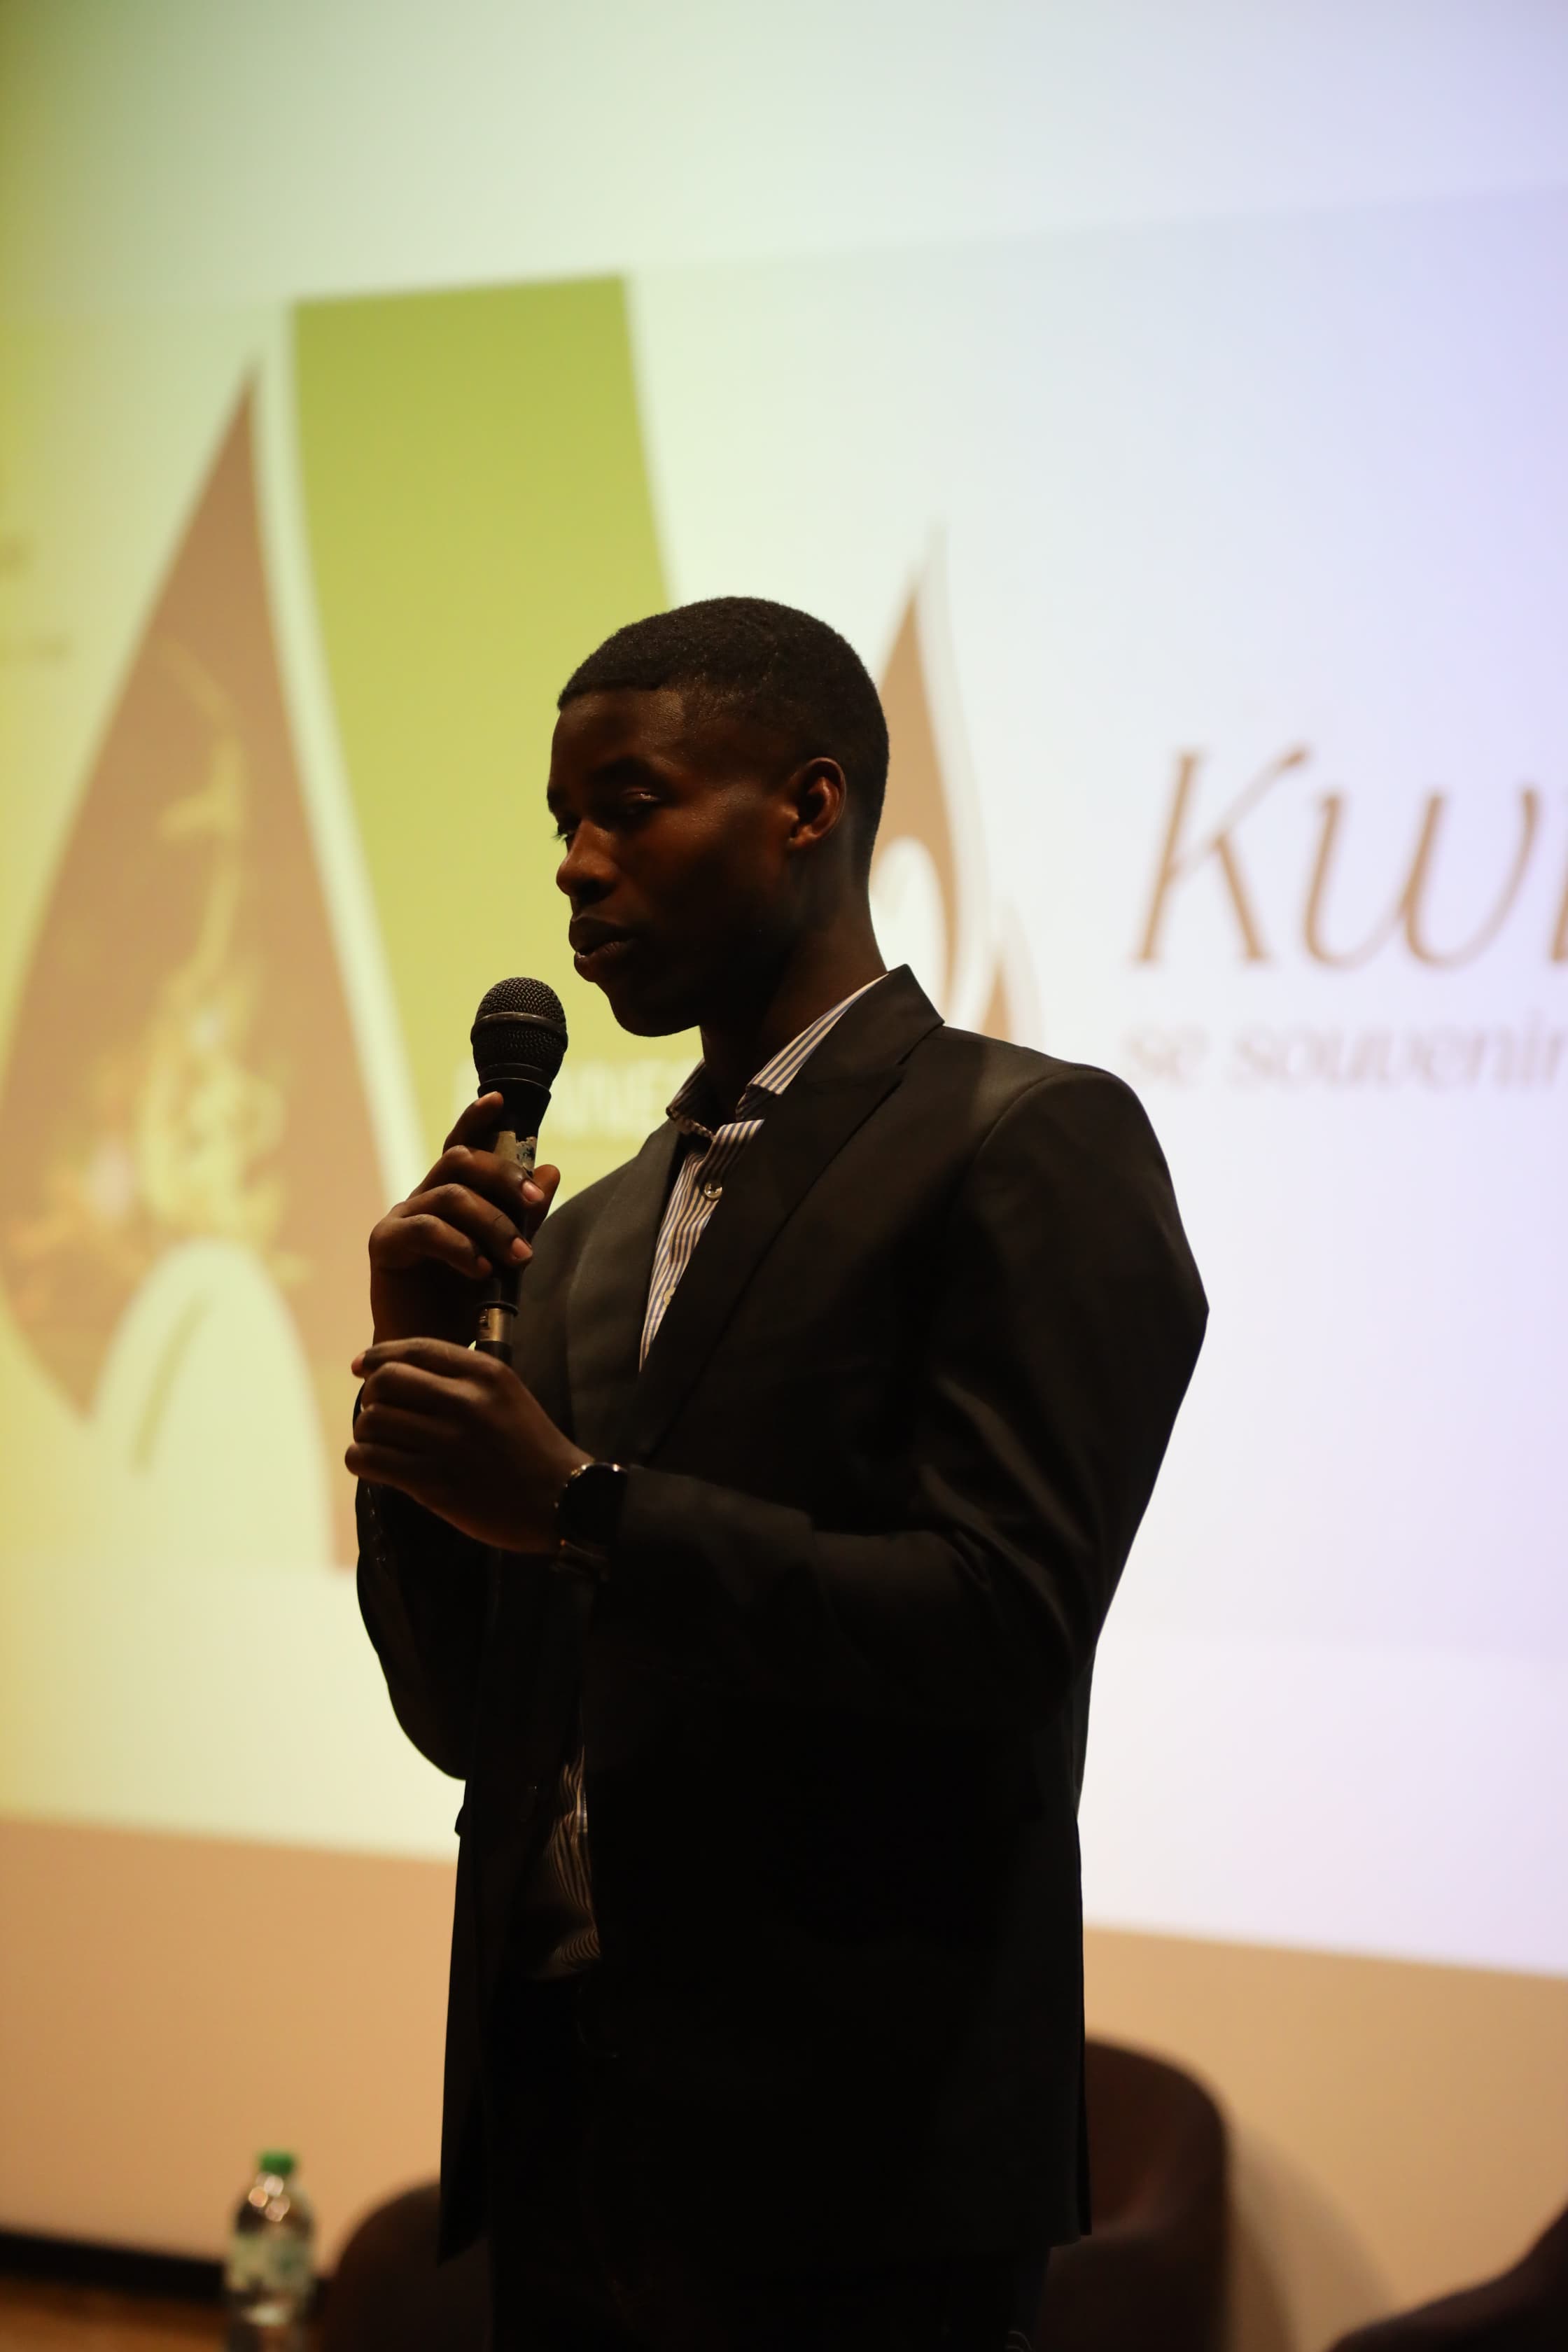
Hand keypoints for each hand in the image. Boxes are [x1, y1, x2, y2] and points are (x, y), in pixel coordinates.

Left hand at [346, 1336, 588, 1550]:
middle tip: (380, 1416)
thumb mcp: (506, 1394)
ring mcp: (447, 1443)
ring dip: (366, 1433)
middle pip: (384, 1382)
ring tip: (380, 1444)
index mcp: (484, 1373)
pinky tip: (374, 1466)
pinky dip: (362, 1461)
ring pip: (372, 1421)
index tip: (361, 1367)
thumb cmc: (531, 1447)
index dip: (377, 1355)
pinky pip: (370, 1460)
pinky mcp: (433, 1483)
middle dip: (372, 1398)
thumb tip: (396, 1372)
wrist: (562, 1500)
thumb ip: (461, 1379)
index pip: (414, 1350)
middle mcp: (463, 1401)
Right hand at [368, 1093, 562, 1344]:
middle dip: (503, 1175)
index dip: (476, 1120)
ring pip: (449, 1195)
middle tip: (533, 1202)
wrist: (432, 1353)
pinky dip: (460, 1247)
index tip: (500, 1100)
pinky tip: (481, 1271)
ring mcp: (401, 1219)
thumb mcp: (505, 1256)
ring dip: (493, 1222)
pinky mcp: (384, 1245)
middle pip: (459, 1160)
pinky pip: (426, 1229)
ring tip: (518, 1257)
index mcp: (450, 1197)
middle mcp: (423, 1199)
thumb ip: (525, 1216)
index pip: (462, 1148)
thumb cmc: (465, 1305)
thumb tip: (550, 1169)